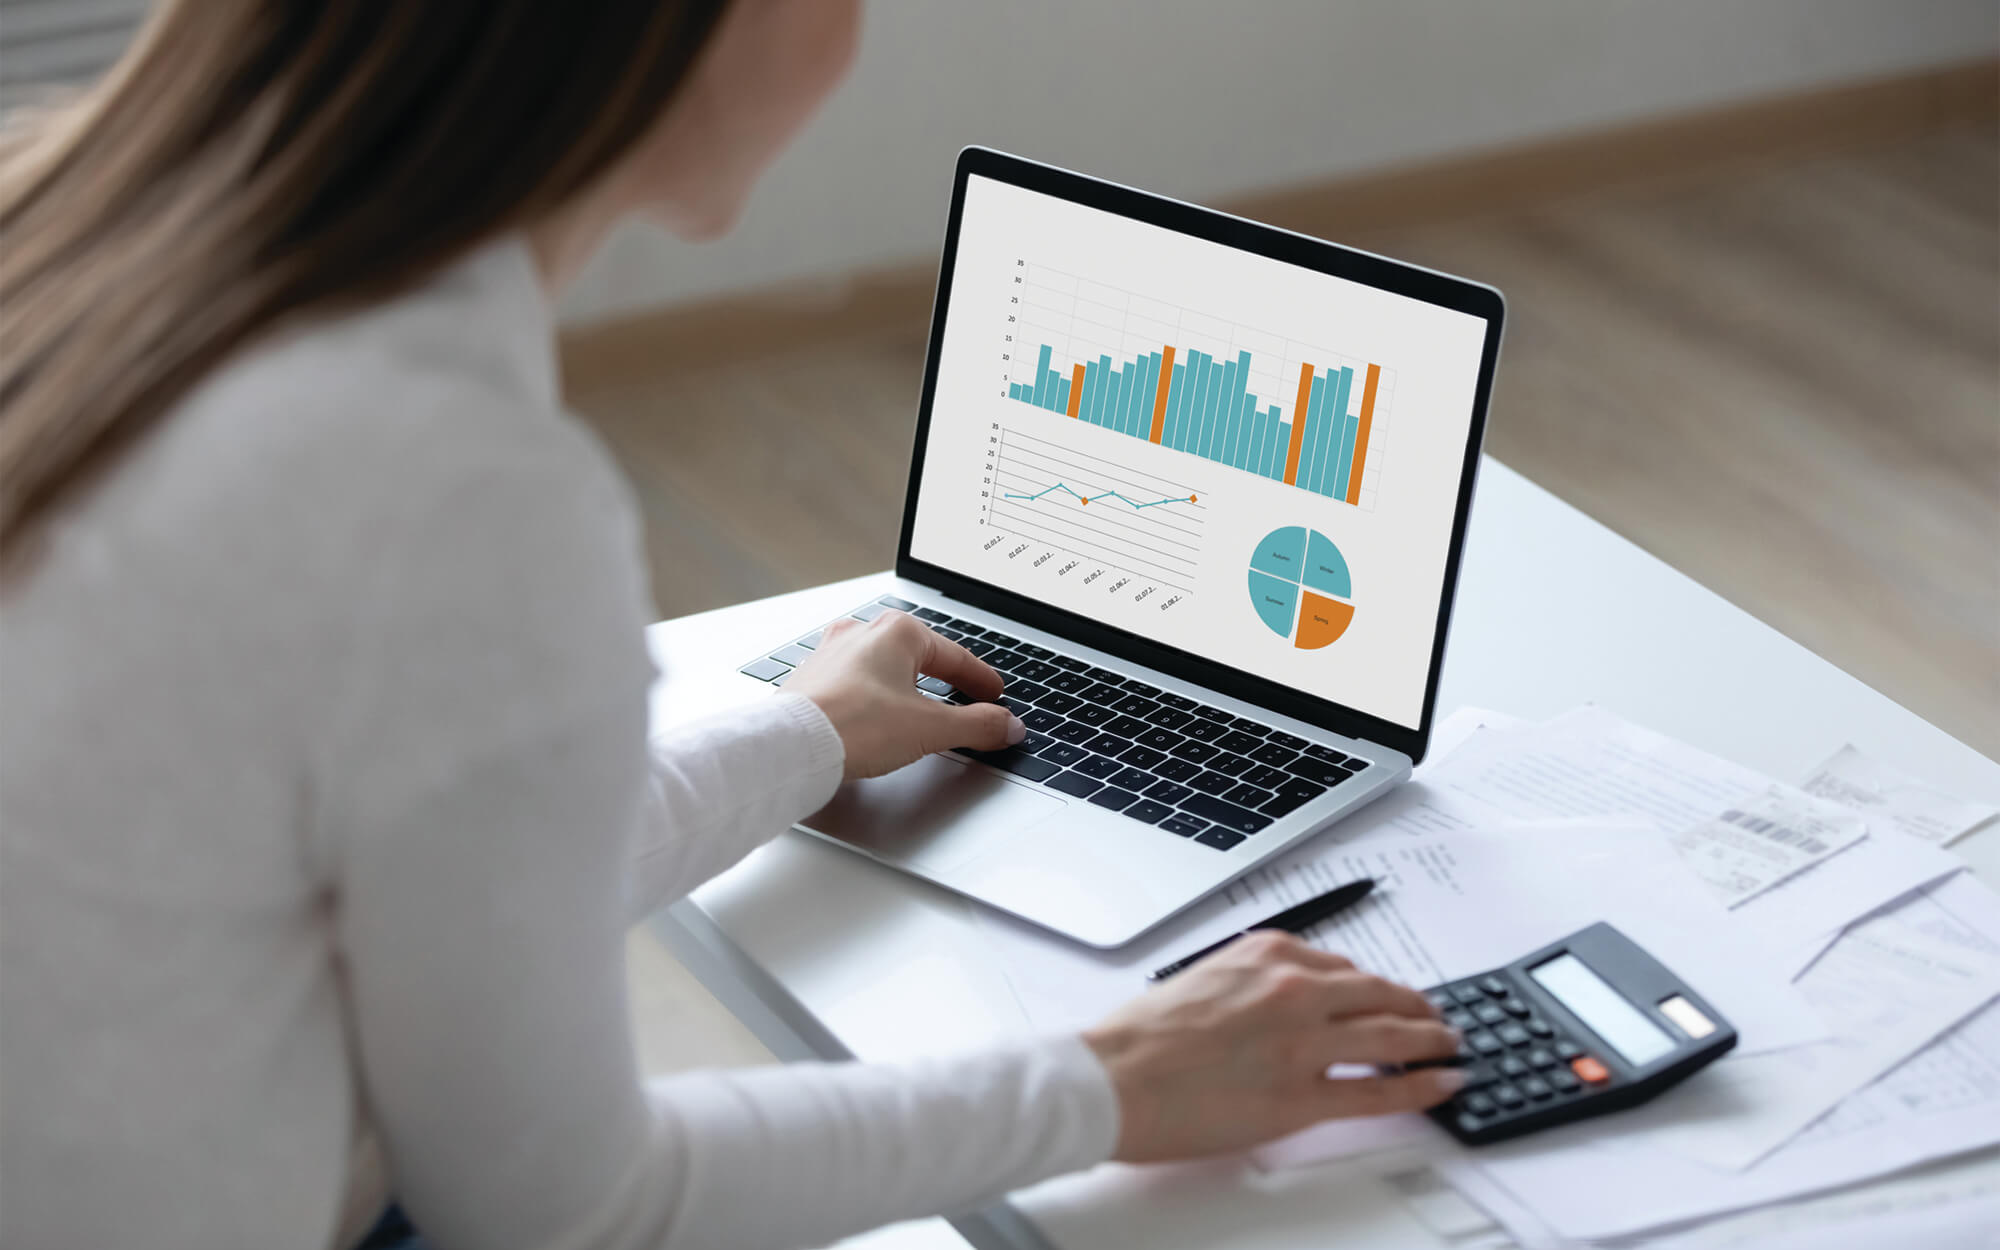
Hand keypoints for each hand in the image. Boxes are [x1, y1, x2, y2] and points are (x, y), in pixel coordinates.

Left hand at [786, 610, 1025, 779]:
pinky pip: (857, 681)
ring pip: (885, 667)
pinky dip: (878, 695)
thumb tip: (1004, 725)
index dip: (981, 680)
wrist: (792, 746)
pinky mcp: (813, 678)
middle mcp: (862, 633)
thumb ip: (976, 726)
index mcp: (897, 632)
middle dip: (945, 679)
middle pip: (919, 657)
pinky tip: (880, 716)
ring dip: (908, 686)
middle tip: (967, 698)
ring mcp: (833, 653)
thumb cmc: (852, 726)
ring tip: (924, 709)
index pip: (955, 657)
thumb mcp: (930, 728)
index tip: (994, 695)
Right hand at [1081, 931, 1461, 1162]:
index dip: (1372, 986)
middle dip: (1416, 1005)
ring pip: (1393, 1036)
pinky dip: (1422, 1086)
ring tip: (1450, 1046)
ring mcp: (1304, 1044)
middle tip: (1436, 1016)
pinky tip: (1443, 1084)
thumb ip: (1250, 984)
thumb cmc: (1140, 1036)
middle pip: (1379, 993)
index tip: (1385, 993)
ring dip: (1432, 1040)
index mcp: (1267, 953)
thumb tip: (1279, 1008)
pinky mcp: (1304, 1096)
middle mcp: (1294, 989)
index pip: (1341, 965)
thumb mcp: (1200, 977)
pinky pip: (1381, 1091)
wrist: (1113, 1077)